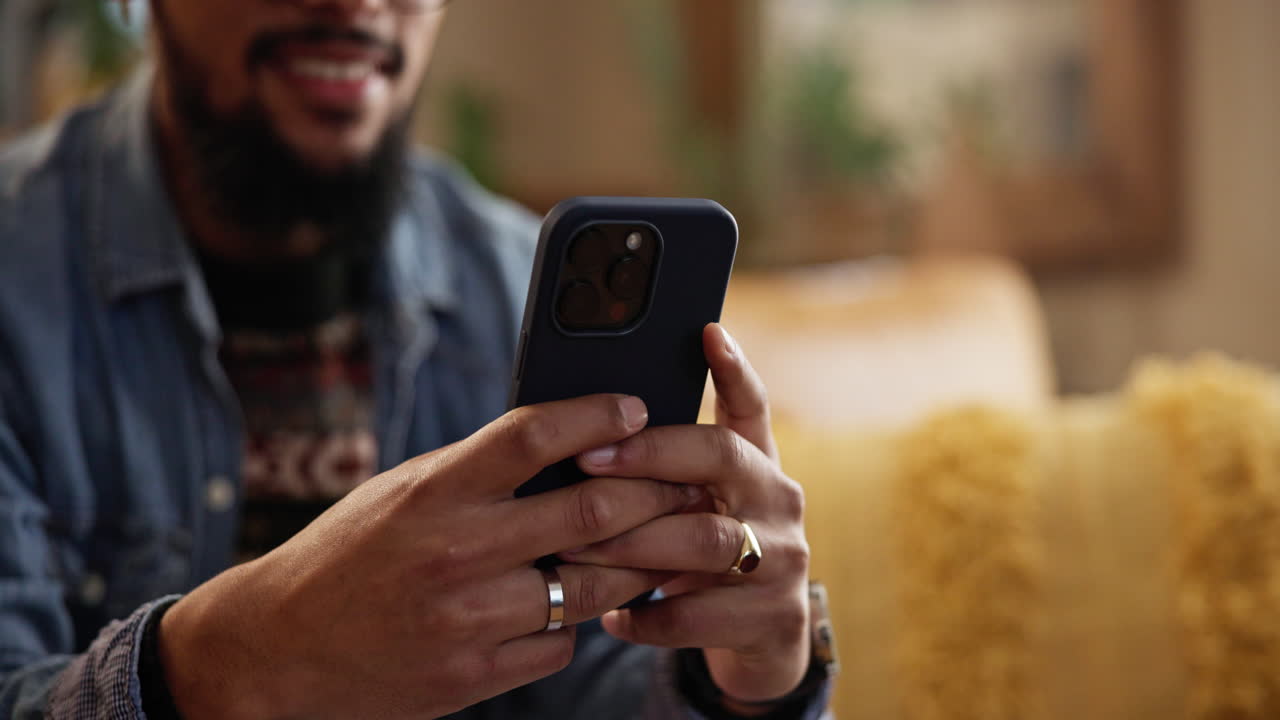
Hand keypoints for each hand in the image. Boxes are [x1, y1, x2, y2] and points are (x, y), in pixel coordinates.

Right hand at [158, 394, 698, 719]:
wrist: (281, 649)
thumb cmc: (348, 555)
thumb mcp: (401, 493)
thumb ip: (476, 473)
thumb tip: (561, 444)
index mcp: (434, 492)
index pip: (531, 435)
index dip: (596, 414)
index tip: (636, 405)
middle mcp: (456, 551)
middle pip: (588, 512)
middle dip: (652, 492)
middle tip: (683, 479)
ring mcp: (469, 619)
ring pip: (591, 585)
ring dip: (636, 562)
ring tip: (660, 541)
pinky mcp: (476, 675)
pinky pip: (559, 643)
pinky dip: (577, 621)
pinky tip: (579, 602)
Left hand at [562, 324, 811, 706]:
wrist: (761, 642)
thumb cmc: (703, 561)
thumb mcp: (696, 508)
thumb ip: (664, 473)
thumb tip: (581, 434)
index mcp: (756, 465)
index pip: (751, 406)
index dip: (733, 369)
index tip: (707, 332)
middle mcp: (780, 500)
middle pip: (720, 458)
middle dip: (649, 456)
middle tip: (585, 461)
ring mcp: (784, 559)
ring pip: (708, 540)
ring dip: (634, 543)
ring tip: (576, 549)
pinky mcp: (775, 618)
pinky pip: (699, 615)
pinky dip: (648, 617)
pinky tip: (611, 618)